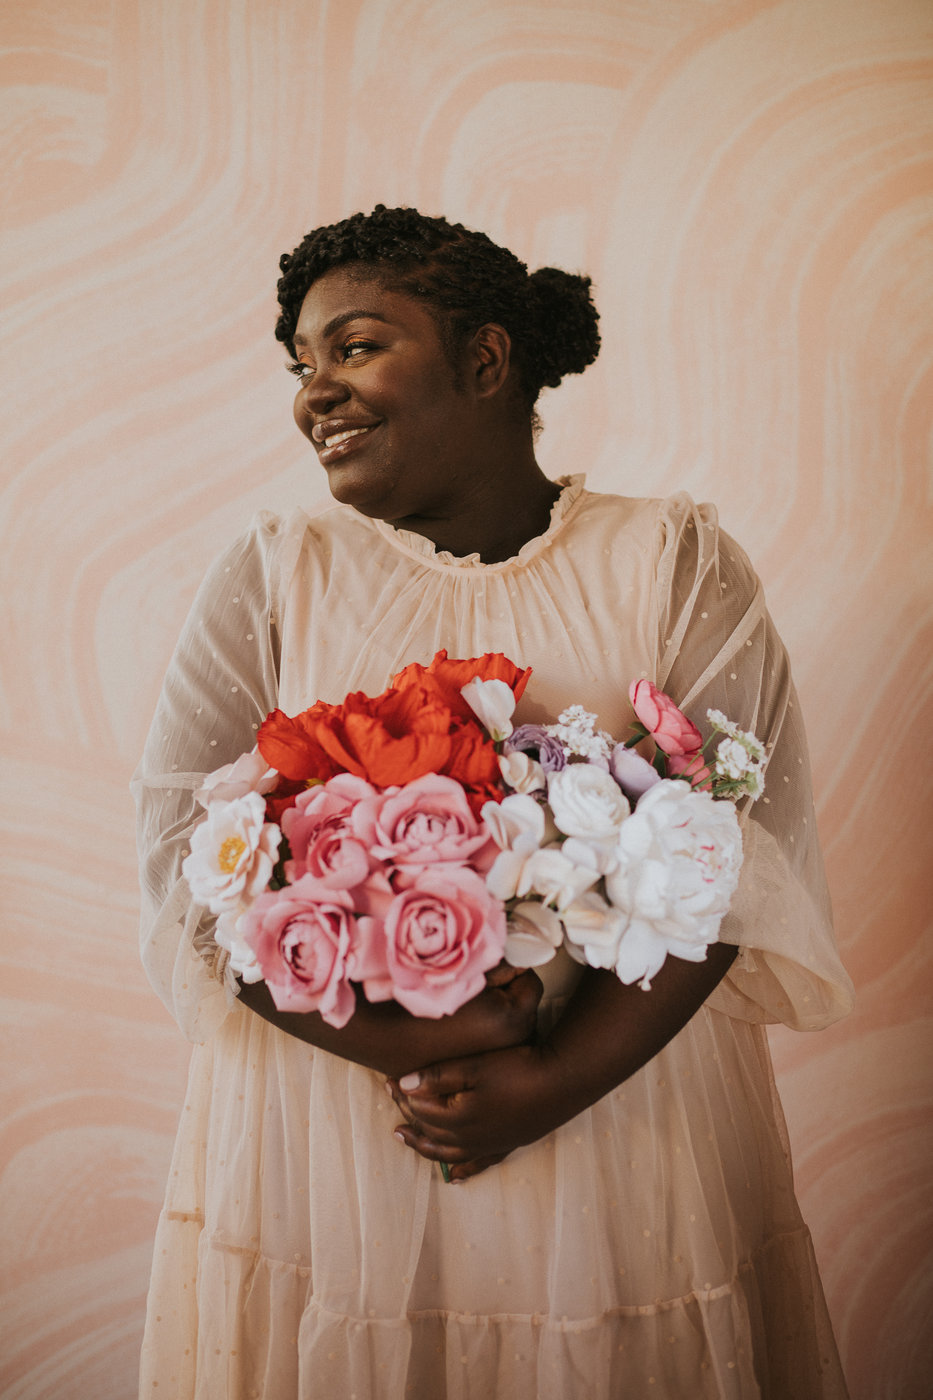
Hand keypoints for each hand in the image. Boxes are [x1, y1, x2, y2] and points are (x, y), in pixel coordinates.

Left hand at [387, 1040, 563, 1179]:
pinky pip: (478, 1164)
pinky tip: (455, 1176)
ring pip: (447, 1152)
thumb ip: (437, 1076)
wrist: (562, 1082)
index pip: (420, 1110)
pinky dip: (464, 1170)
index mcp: (458, 1118)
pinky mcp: (507, 1145)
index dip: (402, 1095)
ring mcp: (489, 1145)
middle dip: (408, 1114)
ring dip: (423, 1145)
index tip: (389, 1079)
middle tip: (392, 1097)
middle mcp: (470, 1139)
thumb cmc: (517, 1069)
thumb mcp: (474, 1066)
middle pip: (430, 1130)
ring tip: (404, 1137)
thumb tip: (403, 1083)